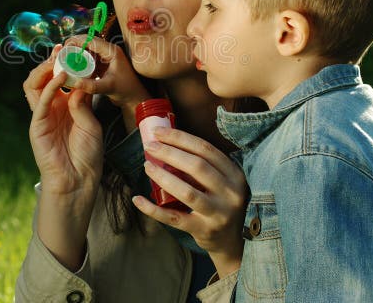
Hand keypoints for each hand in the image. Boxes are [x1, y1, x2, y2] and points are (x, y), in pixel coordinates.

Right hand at [24, 45, 104, 197]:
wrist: (79, 180)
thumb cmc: (87, 154)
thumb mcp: (90, 123)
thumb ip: (83, 102)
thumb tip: (79, 80)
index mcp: (64, 106)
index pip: (61, 79)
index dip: (65, 64)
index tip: (75, 50)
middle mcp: (51, 108)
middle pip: (44, 78)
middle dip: (51, 62)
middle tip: (62, 49)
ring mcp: (42, 116)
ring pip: (34, 86)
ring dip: (44, 70)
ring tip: (57, 59)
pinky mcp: (37, 125)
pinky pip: (39, 102)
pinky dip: (49, 87)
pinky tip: (60, 77)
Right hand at [64, 35, 150, 131]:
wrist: (134, 98)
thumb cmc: (126, 91)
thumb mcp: (107, 88)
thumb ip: (91, 85)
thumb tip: (73, 82)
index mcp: (112, 51)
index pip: (91, 40)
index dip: (76, 41)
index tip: (64, 48)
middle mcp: (108, 50)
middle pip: (87, 42)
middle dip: (73, 46)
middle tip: (61, 54)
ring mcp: (105, 56)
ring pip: (87, 49)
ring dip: (76, 53)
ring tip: (64, 59)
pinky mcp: (102, 63)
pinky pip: (88, 58)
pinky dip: (80, 60)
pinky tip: (72, 67)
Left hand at [131, 127, 247, 278]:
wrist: (231, 241)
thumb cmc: (219, 202)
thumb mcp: (222, 181)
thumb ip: (204, 165)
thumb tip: (167, 141)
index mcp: (235, 174)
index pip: (206, 149)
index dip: (180, 138)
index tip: (159, 132)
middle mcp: (230, 193)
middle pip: (196, 166)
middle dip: (169, 153)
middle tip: (149, 146)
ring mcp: (219, 213)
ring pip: (186, 192)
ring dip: (163, 177)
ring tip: (147, 167)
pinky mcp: (204, 230)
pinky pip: (174, 218)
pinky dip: (153, 209)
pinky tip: (138, 199)